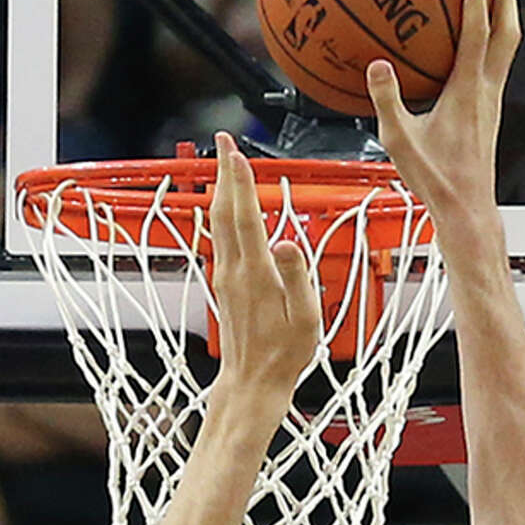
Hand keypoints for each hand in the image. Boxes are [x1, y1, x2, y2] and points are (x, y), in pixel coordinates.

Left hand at [207, 134, 320, 413]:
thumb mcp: (304, 319)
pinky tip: (228, 205)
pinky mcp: (224, 283)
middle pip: (227, 210)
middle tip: (225, 141)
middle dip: (226, 173)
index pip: (246, 216)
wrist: (251, 383)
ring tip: (226, 163)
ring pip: (220, 222)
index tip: (236, 151)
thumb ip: (297, 277)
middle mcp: (235, 270)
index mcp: (256, 274)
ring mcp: (226, 276)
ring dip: (223, 188)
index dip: (241, 181)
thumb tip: (288, 242)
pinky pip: (221, 237)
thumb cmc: (282, 356)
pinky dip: (225, 212)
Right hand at [368, 0, 520, 243]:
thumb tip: (376, 66)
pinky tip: (478, 43)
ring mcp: (492, 101)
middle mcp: (487, 91)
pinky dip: (493, 43)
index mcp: (468, 92)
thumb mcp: (401, 141)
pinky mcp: (490, 113)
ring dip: (505, 16)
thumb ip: (388, 101)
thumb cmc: (436, 180)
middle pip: (507, 33)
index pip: (477, 34)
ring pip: (508, 48)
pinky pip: (496, 66)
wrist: (466, 208)